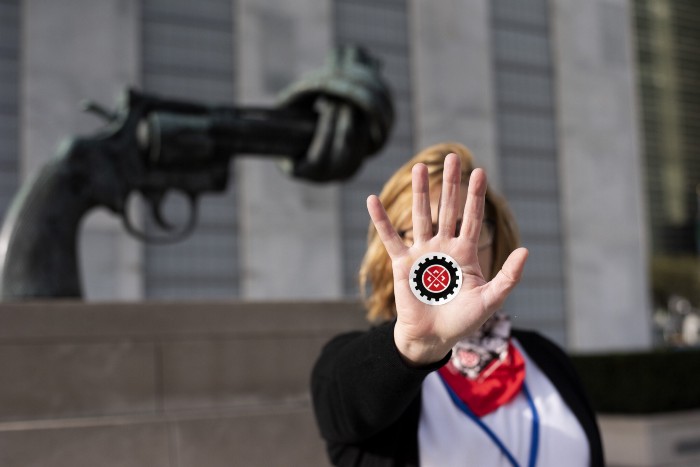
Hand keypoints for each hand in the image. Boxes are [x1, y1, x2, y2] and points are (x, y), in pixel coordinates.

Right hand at [367, 153, 527, 365]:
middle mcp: (444, 247)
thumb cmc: (463, 321)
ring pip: (421, 216)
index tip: (480, 171)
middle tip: (452, 158)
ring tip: (419, 167)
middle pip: (447, 209)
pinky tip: (372, 200)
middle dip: (450, 184)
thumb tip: (526, 251)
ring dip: (420, 192)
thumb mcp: (491, 300)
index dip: (475, 196)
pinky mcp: (402, 263)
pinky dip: (380, 220)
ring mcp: (422, 253)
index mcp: (466, 253)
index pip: (472, 218)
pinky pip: (390, 238)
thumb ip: (508, 277)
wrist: (433, 337)